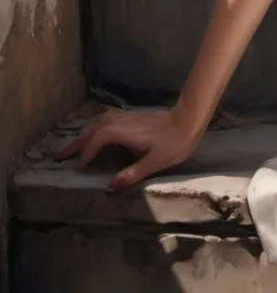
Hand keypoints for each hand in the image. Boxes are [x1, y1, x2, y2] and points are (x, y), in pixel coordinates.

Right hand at [54, 108, 202, 190]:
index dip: (86, 153)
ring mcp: (128, 117)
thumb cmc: (175, 142)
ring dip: (84, 133)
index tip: (80, 168)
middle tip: (59, 156)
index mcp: (126, 132)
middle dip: (76, 142)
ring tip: (72, 146)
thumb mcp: (156, 162)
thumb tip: (110, 186)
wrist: (190, 119)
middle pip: (93, 129)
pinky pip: (107, 119)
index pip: (98, 140)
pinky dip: (95, 126)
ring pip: (99, 122)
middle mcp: (123, 122)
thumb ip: (133, 173)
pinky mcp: (133, 117)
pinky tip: (95, 133)